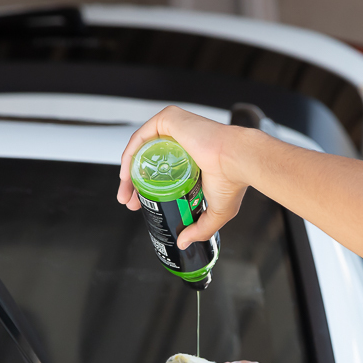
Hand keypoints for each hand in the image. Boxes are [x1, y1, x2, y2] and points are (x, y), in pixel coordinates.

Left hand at [117, 106, 248, 248]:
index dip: (145, 189)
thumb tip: (183, 243)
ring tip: (125, 194)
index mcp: (191, 158)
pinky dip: (131, 155)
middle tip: (128, 202)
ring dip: (128, 172)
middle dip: (132, 184)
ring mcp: (175, 129)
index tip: (139, 205)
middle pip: (149, 161)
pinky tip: (126, 174)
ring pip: (143, 150)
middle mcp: (182, 142)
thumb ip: (200, 228)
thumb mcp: (216, 212)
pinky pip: (142, 137)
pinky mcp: (170, 119)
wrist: (237, 160)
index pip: (161, 172)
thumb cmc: (233, 180)